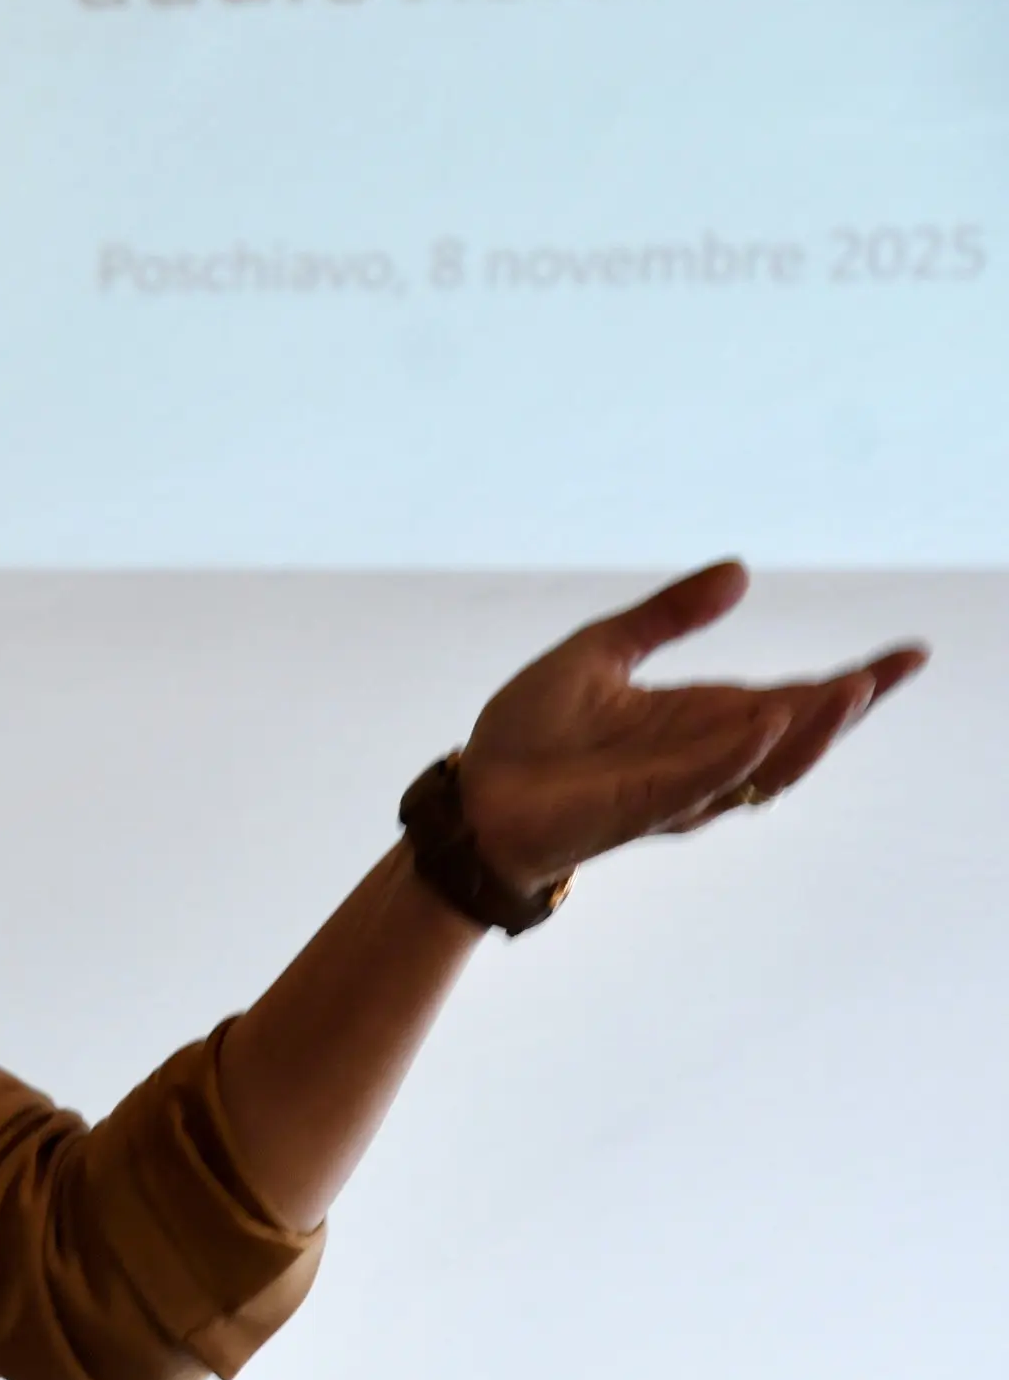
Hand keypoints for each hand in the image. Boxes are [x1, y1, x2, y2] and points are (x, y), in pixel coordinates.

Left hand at [455, 560, 927, 893]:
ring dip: (809, 731)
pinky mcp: (641, 808)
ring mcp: (678, 787)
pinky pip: (700, 784)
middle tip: (898, 667)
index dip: (851, 681)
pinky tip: (763, 725)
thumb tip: (741, 571)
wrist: (473, 793)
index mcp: (699, 720)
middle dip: (850, 705)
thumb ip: (666, 616)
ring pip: (764, 767)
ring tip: (852, 689)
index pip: (792, 700)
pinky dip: (733, 756)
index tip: (906, 654)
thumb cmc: (530, 734)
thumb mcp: (599, 652)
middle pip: (799, 735)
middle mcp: (704, 758)